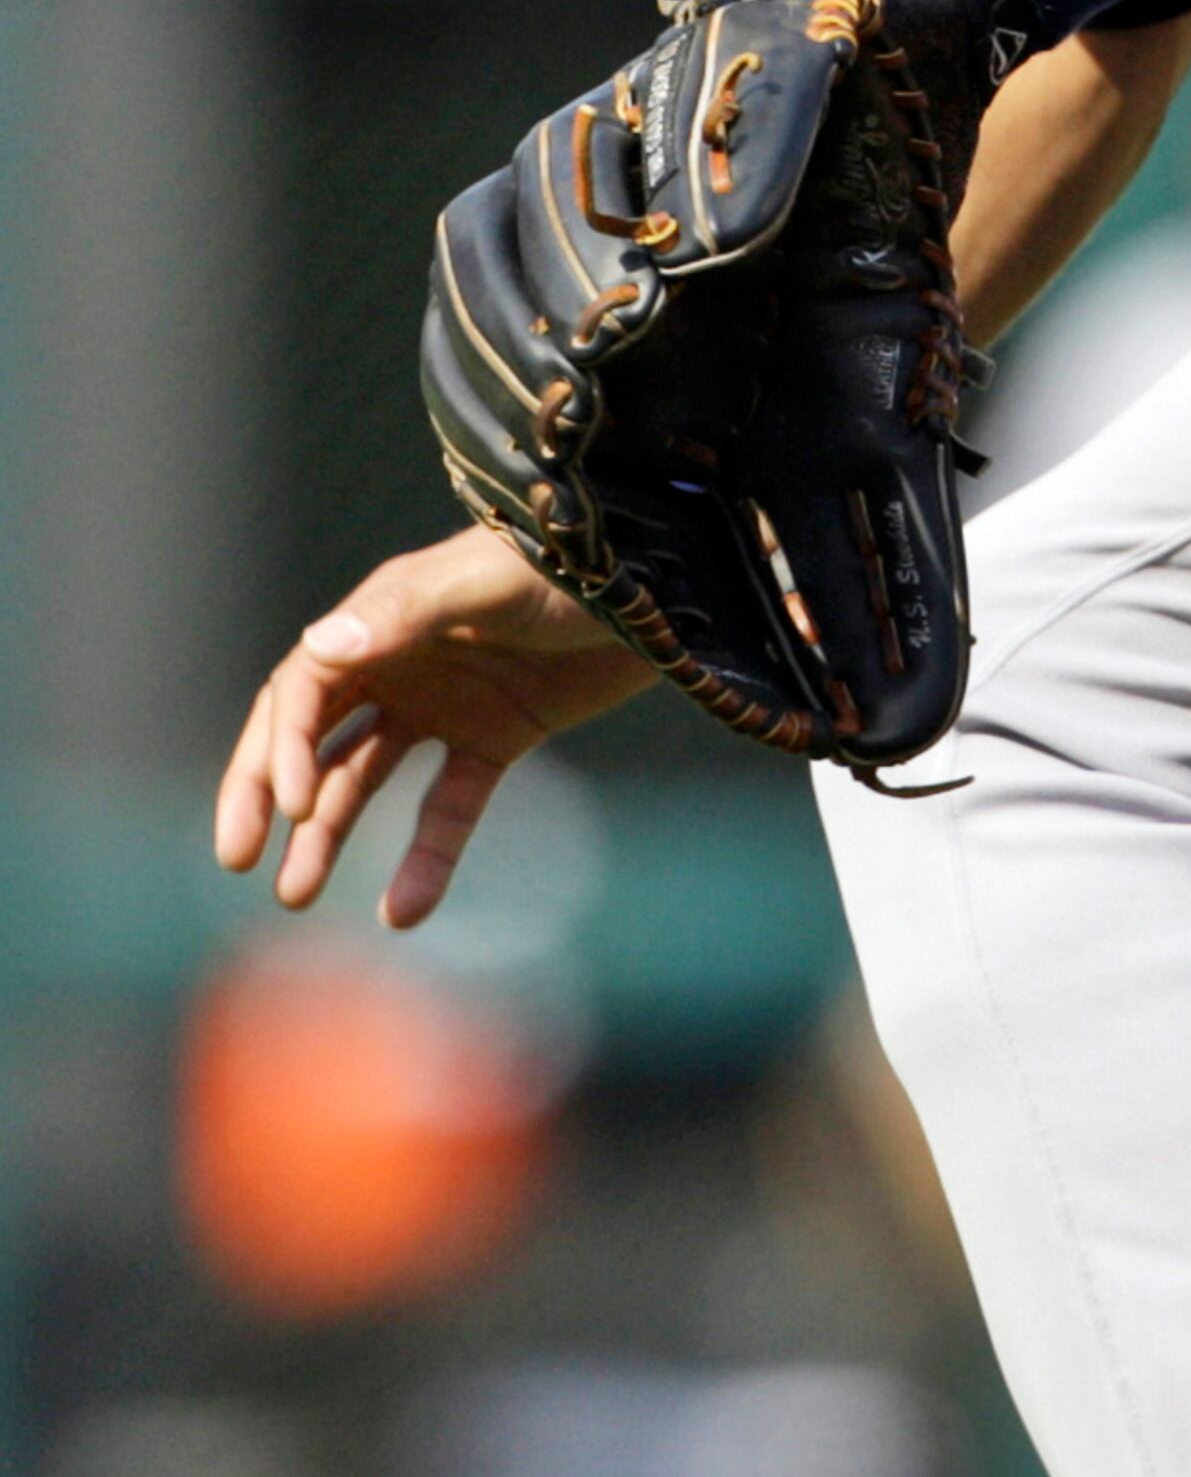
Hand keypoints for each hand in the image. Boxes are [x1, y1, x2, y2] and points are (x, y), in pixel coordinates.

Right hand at [212, 526, 654, 928]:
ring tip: (295, 895)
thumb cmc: (570, 565)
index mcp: (383, 620)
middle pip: (312, 736)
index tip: (293, 805)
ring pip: (366, 778)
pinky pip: (448, 806)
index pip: (303, 690)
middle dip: (270, 794)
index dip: (285, 747)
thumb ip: (408, 613)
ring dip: (330, 835)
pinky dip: (425, 856)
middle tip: (238, 859)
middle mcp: (402, 662)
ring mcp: (448, 703)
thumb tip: (318, 648)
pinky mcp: (499, 736)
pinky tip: (403, 911)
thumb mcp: (491, 582)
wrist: (665, 584)